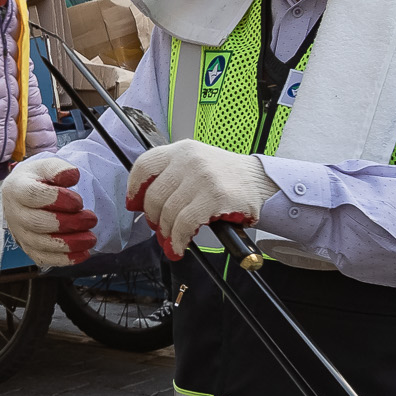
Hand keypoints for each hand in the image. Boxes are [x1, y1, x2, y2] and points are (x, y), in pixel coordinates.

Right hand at [2, 156, 96, 266]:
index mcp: (16, 189)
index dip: (58, 199)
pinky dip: (65, 259)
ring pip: (42, 244)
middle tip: (91, 219)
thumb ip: (58, 169)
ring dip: (70, 244)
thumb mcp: (46, 167)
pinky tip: (84, 254)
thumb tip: (72, 176)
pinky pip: (44, 258)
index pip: (33, 195)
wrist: (22, 198)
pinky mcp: (28, 249)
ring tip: (91, 238)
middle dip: (69, 223)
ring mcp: (20, 234)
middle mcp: (14, 214)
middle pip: (38, 223)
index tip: (79, 201)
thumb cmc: (38, 181)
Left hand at [125, 139, 279, 256]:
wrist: (261, 181)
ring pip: (168, 212)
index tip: (133, 204)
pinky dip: (178, 239)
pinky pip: (185, 223)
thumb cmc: (226, 177)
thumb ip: (172, 175)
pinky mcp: (214, 196)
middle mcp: (189, 160)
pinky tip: (180, 246)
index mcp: (182, 150)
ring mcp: (202, 177)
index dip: (134, 187)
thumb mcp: (197, 163)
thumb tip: (142, 202)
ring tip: (171, 242)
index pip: (145, 165)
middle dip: (153, 218)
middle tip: (158, 229)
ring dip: (166, 233)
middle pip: (154, 195)